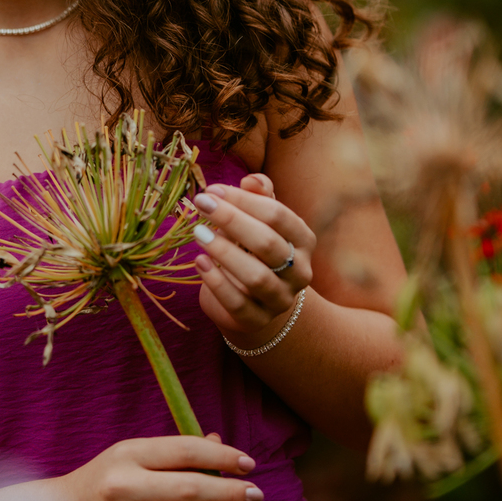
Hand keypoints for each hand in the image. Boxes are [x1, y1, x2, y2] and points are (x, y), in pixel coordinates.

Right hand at [51, 434, 263, 500]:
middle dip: (230, 493)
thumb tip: (224, 447)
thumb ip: (176, 453)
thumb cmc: (106, 481)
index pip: (185, 451)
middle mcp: (120, 486)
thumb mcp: (132, 457)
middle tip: (256, 496)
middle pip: (189, 490)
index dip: (222, 457)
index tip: (248, 465)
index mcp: (126, 453)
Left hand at [192, 176, 314, 348]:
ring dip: (224, 252)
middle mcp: (299, 271)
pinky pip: (237, 303)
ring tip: (198, 233)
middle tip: (201, 204)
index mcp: (303, 240)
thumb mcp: (260, 222)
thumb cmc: (255, 251)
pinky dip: (216, 282)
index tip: (212, 190)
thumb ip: (259, 198)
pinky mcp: (257, 320)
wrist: (257, 302)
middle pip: (268, 243)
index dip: (243, 200)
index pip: (277, 215)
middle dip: (231, 220)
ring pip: (256, 276)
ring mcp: (280, 299)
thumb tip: (251, 180)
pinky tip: (199, 262)